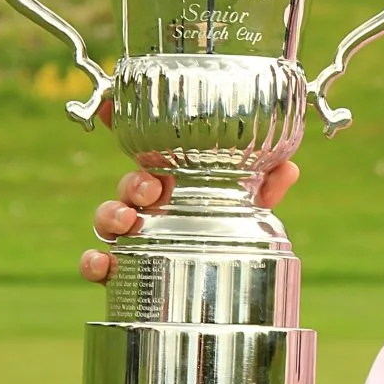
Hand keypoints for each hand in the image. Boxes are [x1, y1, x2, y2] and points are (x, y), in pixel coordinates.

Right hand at [78, 101, 301, 281]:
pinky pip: (99, 261)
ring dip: (111, 214)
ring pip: (108, 217)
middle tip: (152, 189)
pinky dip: (93, 262)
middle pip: (128, 183)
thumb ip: (268, 184)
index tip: (111, 105)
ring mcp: (134, 232)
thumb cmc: (230, 226)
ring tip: (127, 221)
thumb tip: (289, 167)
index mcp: (173, 176)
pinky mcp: (124, 266)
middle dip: (134, 182)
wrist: (224, 279)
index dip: (122, 121)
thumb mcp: (252, 203)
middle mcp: (149, 201)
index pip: (144, 144)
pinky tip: (103, 264)